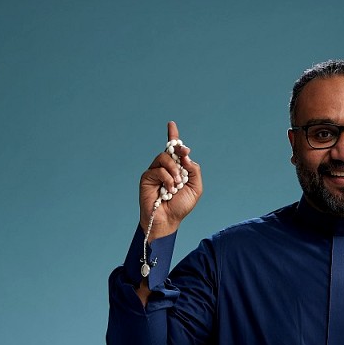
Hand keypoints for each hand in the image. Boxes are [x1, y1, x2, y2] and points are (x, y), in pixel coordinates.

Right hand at [139, 120, 202, 239]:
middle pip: (171, 150)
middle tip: (184, 159)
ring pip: (165, 158)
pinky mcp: (147, 177)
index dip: (173, 136)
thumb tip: (185, 155)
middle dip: (179, 151)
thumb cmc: (181, 206)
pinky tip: (168, 189)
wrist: (168, 220)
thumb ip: (194, 170)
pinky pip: (158, 169)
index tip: (171, 124)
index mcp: (177, 169)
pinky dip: (167, 179)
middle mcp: (165, 168)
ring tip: (176, 184)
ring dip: (174, 170)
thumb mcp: (195, 188)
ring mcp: (155, 171)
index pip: (174, 150)